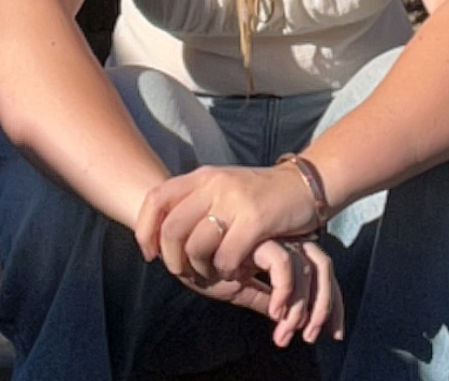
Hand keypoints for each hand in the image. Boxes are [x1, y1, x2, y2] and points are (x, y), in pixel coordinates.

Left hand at [136, 164, 318, 278]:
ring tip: (216, 272)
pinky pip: (226, 257)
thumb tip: (158, 233)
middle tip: (187, 273)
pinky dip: (228, 271)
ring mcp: (235, 200)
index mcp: (203, 176)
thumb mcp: (223, 190)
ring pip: (196, 247)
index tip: (151, 254)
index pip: (156, 199)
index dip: (145, 230)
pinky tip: (239, 269)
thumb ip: (194, 204)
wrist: (303, 186)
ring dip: (203, 269)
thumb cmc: (259, 196)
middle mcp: (215, 183)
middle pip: (172, 229)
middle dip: (173, 260)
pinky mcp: (256, 219)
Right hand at [178, 235, 343, 345]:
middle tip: (315, 337)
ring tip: (289, 334)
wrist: (176, 234)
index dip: (330, 303)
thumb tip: (280, 318)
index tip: (332, 332)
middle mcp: (281, 240)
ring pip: (308, 267)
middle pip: (323, 268)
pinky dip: (285, 290)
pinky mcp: (258, 235)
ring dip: (304, 305)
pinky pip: (282, 263)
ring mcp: (271, 235)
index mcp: (281, 248)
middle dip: (327, 304)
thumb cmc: (202, 259)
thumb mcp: (234, 286)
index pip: (320, 272)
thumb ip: (258, 295)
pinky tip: (275, 313)